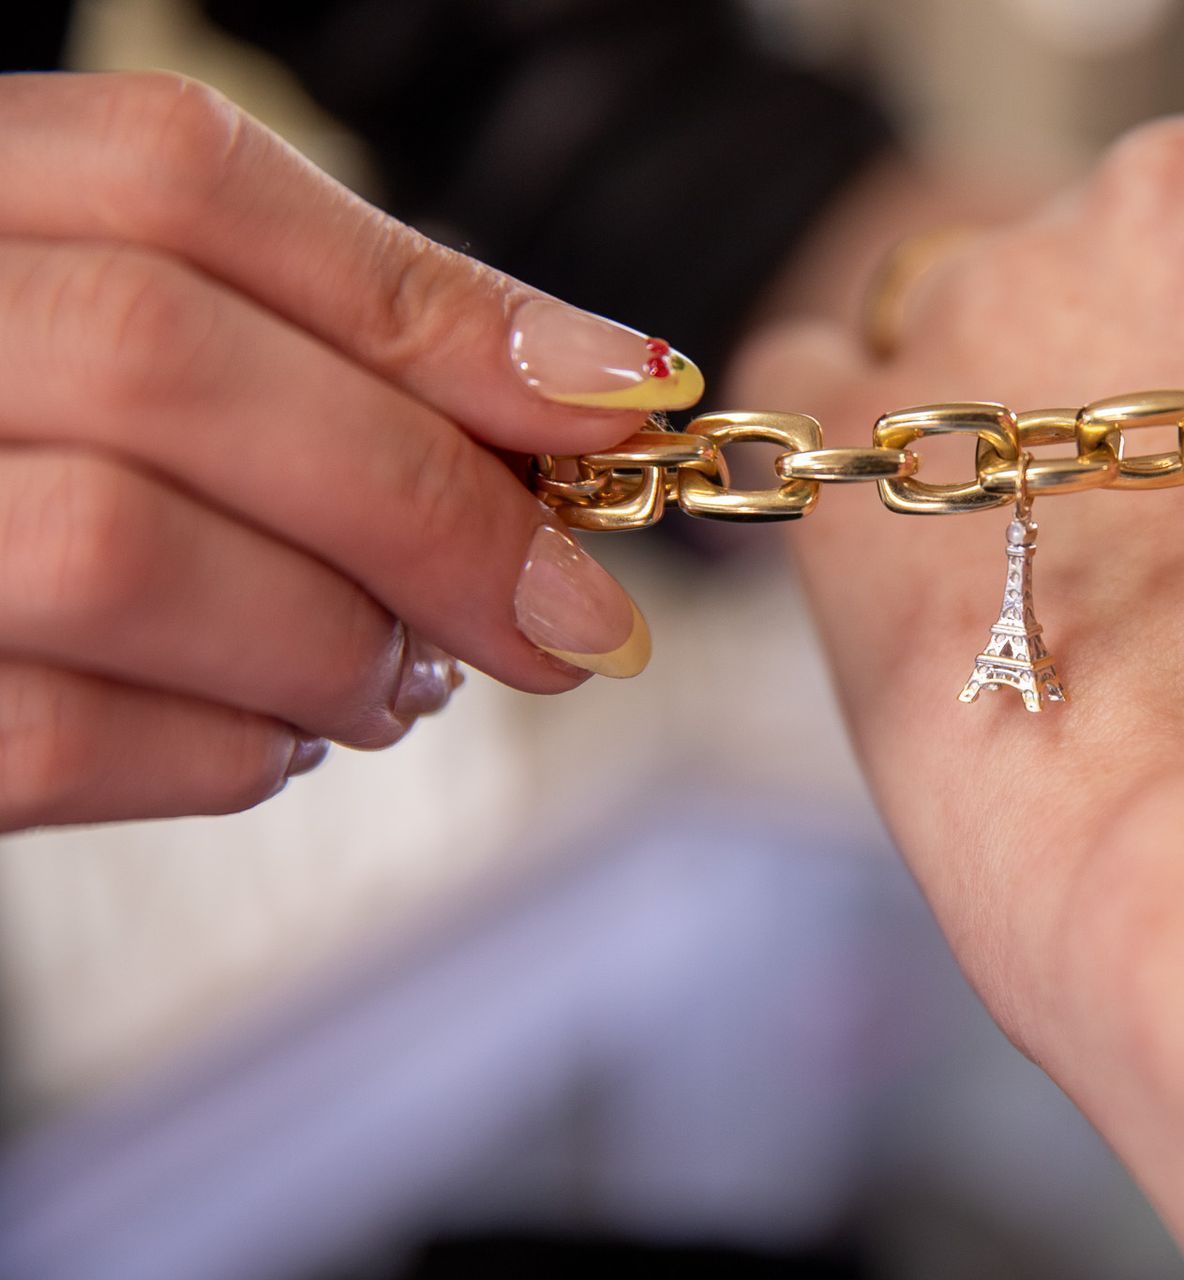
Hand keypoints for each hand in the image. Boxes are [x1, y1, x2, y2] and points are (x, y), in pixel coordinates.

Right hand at [0, 72, 699, 829]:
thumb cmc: (61, 445)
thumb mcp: (160, 332)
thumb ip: (334, 337)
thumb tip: (596, 389)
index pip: (190, 179)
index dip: (435, 301)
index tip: (621, 403)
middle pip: (168, 356)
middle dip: (428, 505)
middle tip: (567, 614)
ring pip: (118, 550)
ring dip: (333, 644)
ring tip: (404, 680)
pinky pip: (57, 737)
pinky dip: (231, 753)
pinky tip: (286, 738)